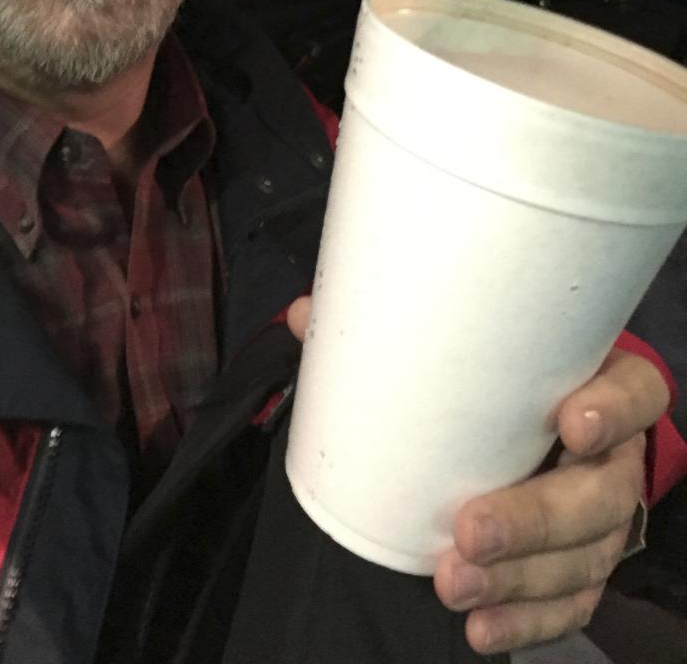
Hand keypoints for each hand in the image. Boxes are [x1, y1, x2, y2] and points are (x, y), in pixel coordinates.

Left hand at [285, 299, 667, 654]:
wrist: (531, 422)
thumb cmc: (494, 375)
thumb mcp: (461, 344)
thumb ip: (389, 329)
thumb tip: (306, 316)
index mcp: (596, 384)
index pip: (634, 392)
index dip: (613, 408)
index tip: (570, 420)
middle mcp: (611, 455)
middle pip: (600, 494)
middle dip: (535, 518)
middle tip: (470, 530)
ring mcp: (602, 517)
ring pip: (584, 557)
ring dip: (519, 578)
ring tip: (454, 583)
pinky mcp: (583, 564)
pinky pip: (569, 602)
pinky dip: (525, 619)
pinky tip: (480, 624)